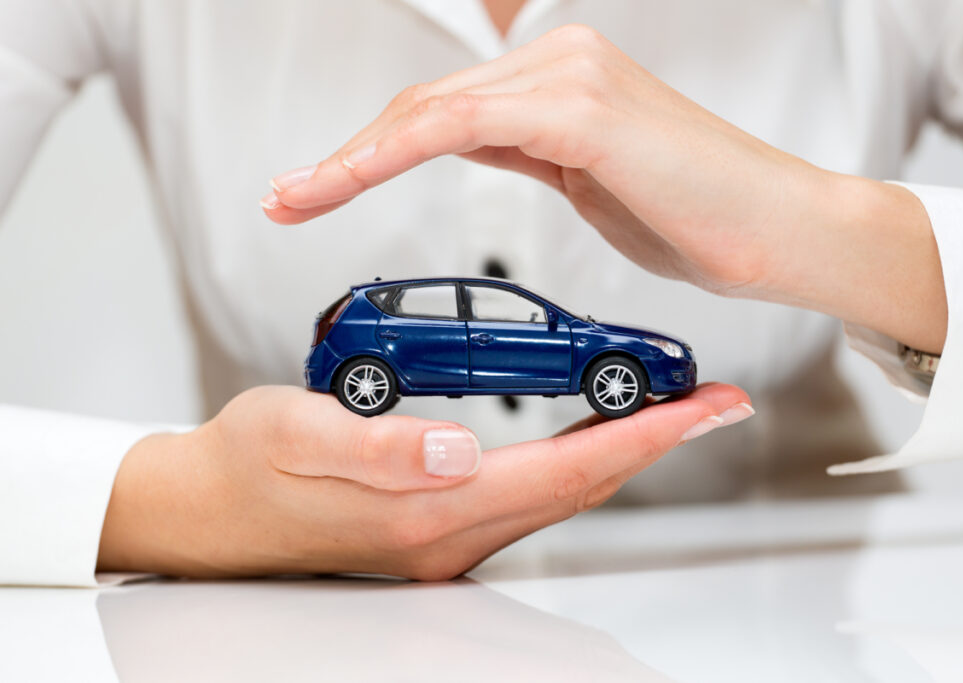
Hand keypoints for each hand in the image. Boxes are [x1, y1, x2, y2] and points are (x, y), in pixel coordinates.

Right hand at [97, 383, 751, 579]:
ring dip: (620, 454)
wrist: (207, 510)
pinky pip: (528, 497)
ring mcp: (444, 539)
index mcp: (424, 509)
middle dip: (654, 444)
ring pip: (560, 495)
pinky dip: (573, 464)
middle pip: (578, 487)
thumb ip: (373, 445)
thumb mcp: (293, 437)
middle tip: (710, 404)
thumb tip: (453, 449)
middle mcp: (447, 534)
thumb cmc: (245, 470)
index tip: (699, 408)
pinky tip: (587, 438)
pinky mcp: (435, 527)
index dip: (639, 437)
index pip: (561, 470)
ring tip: (668, 413)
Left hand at [262, 24, 945, 352]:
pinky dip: (396, 153)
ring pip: (431, 110)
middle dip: (346, 155)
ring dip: (354, 157)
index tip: (316, 188)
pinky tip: (348, 183)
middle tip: (285, 196)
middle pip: (425, 104)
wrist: (784, 234)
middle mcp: (562, 64)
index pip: (445, 109)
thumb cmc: (702, 220)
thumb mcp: (593, 184)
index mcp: (563, 82)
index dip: (371, 149)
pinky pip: (464, 126)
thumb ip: (534, 154)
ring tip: (296, 198)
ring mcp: (572, 79)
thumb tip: (480, 146)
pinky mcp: (583, 111)